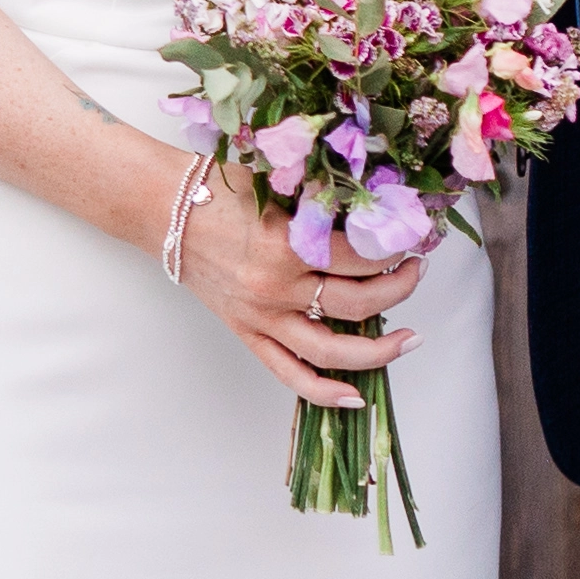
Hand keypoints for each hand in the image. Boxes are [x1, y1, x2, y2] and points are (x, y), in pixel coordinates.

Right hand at [157, 149, 423, 410]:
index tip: (411, 238)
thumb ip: (320, 200)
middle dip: (399, 288)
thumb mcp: (275, 182)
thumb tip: (374, 209)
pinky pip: (289, 373)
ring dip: (380, 350)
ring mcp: (261, 317)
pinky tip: (357, 396)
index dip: (393, 249)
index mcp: (285, 244)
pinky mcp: (247, 333)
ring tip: (410, 338)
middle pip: (357, 304)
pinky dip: (324, 392)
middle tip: (416, 271)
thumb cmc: (217, 187)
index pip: (359, 257)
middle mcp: (276, 288)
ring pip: (332, 351)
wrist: (163, 207)